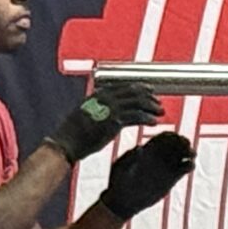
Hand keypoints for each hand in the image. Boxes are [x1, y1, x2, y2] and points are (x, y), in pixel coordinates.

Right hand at [45, 79, 164, 162]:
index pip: (123, 86)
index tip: (149, 90)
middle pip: (133, 91)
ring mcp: (110, 109)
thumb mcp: (85, 114)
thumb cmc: (74, 133)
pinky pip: (136, 117)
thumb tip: (108, 112)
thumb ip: (97, 109)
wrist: (67, 142)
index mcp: (98, 94)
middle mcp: (105, 98)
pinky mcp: (114, 122)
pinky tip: (154, 122)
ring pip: (138, 103)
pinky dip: (147, 118)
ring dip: (151, 107)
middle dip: (148, 96)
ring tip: (160, 112)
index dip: (139, 87)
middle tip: (158, 102)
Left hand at [103, 131, 195, 217]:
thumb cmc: (118, 182)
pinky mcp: (172, 179)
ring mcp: (166, 167)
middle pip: (176, 143)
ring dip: (190, 152)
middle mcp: (159, 156)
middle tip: (186, 144)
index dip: (171, 135)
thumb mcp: (121, 168)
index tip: (175, 137)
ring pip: (183, 154)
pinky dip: (190, 165)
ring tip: (191, 155)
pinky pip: (184, 168)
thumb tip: (139, 148)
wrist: (123, 201)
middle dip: (183, 141)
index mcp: (148, 150)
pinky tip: (189, 166)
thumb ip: (131, 158)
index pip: (163, 136)